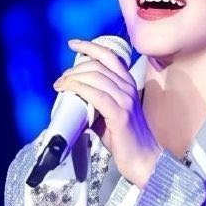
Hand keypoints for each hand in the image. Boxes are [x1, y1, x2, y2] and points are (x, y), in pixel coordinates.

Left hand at [53, 38, 161, 186]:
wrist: (144, 160)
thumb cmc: (126, 141)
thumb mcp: (109, 116)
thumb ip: (94, 104)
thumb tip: (74, 99)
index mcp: (128, 86)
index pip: (109, 56)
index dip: (90, 46)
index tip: (73, 44)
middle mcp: (128, 89)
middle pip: (98, 66)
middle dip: (74, 69)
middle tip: (61, 79)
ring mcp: (125, 101)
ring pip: (96, 77)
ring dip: (73, 78)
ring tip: (61, 86)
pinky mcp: (120, 115)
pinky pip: (96, 95)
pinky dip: (79, 89)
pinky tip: (69, 91)